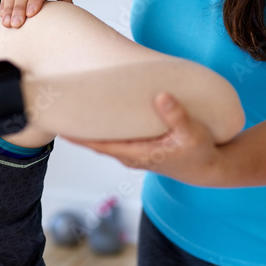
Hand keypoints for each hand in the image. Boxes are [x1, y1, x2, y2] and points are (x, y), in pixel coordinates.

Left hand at [67, 93, 223, 185]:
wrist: (209, 168)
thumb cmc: (200, 152)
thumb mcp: (192, 133)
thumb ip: (176, 116)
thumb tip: (161, 96)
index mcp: (137, 154)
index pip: (99, 145)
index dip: (78, 136)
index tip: (59, 125)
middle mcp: (130, 155)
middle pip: (94, 142)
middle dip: (75, 130)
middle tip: (55, 109)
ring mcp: (133, 152)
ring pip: (103, 140)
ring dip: (86, 128)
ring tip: (68, 108)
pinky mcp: (139, 147)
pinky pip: (113, 138)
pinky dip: (101, 128)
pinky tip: (94, 114)